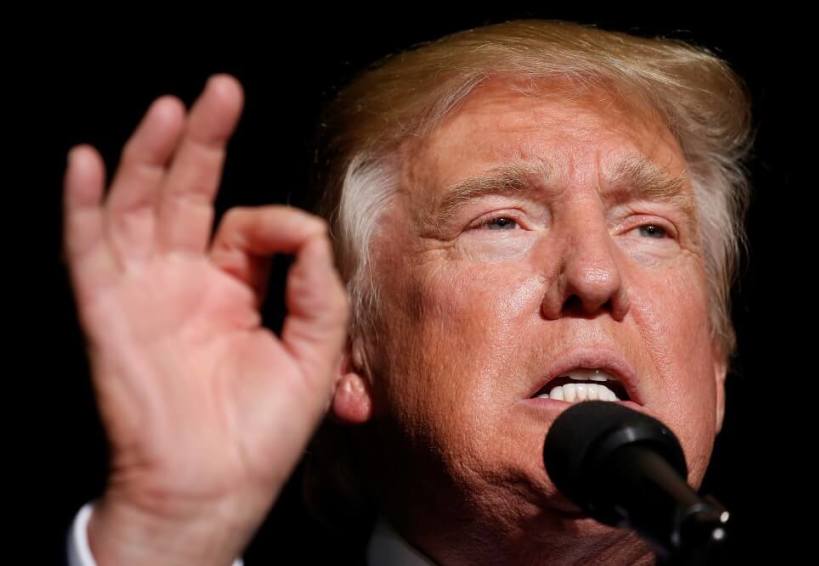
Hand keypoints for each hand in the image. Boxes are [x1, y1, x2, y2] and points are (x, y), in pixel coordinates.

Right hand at [63, 75, 348, 564]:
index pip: (249, 226)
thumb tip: (307, 229)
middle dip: (204, 140)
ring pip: (139, 207)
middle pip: (190, 193)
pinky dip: (83, 207)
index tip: (295, 244)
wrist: (214, 487)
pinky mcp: (109, 312)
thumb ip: (317, 286)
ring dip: (149, 156)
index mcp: (235, 288)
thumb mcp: (315, 351)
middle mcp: (187, 280)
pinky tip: (86, 163)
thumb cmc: (263, 430)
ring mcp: (145, 291)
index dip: (276, 224)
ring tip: (171, 108)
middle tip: (222, 90)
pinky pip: (88, 251)